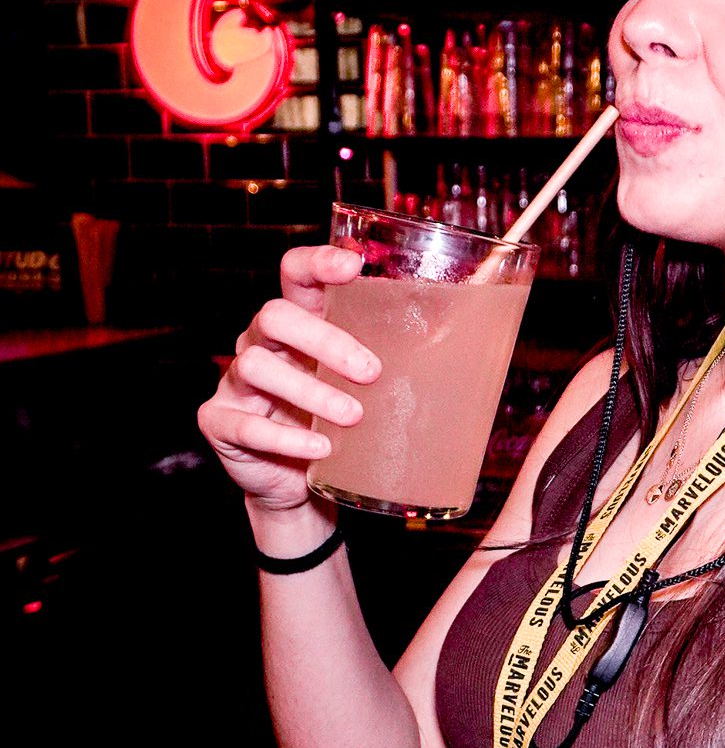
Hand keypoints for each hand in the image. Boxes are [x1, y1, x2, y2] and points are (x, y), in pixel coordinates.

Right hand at [197, 244, 378, 514]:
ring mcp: (236, 382)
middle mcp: (261, 343)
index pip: (296, 274)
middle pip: (275, 315)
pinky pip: (245, 424)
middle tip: (371, 371)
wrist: (300, 485)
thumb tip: (480, 329)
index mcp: (298, 323)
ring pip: (258, 366)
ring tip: (353, 417)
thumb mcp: (368, 386)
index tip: (353, 265)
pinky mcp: (220, 422)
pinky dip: (285, 439)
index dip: (318, 262)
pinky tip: (320, 448)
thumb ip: (403, 357)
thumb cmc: (341, 424)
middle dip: (325, 339)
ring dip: (310, 392)